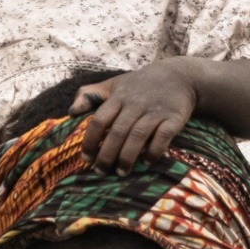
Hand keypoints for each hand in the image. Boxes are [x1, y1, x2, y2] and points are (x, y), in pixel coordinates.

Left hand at [70, 59, 198, 173]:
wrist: (179, 76)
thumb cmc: (140, 84)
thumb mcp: (114, 84)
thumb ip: (89, 95)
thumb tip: (70, 112)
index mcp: (118, 97)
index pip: (99, 120)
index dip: (90, 141)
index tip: (86, 158)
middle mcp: (135, 104)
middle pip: (117, 132)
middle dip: (107, 155)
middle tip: (100, 171)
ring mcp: (155, 111)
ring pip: (138, 136)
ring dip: (127, 157)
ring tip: (121, 173)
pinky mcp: (174, 117)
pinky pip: (163, 137)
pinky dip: (155, 150)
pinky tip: (148, 161)